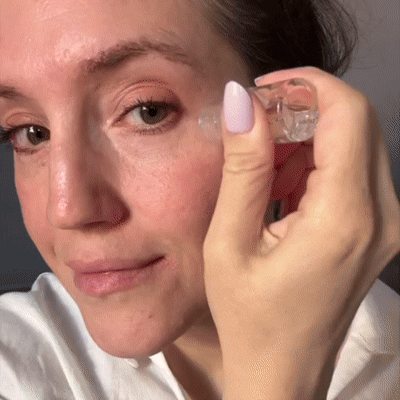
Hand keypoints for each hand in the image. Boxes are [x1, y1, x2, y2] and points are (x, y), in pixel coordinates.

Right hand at [203, 67, 399, 398]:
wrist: (283, 371)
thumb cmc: (249, 317)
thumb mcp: (230, 242)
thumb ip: (243, 167)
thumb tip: (243, 103)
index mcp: (346, 218)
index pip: (349, 113)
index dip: (306, 86)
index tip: (263, 92)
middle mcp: (384, 217)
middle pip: (357, 123)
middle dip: (303, 110)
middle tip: (255, 127)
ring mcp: (389, 225)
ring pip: (357, 143)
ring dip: (307, 139)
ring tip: (262, 168)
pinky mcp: (380, 230)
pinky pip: (354, 171)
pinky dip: (316, 164)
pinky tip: (283, 189)